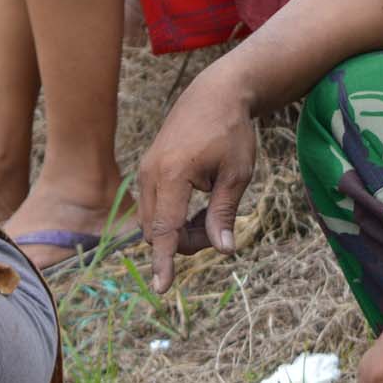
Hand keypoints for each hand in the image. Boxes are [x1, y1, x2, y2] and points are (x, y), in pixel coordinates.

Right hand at [138, 68, 256, 292]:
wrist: (214, 94)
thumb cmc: (231, 132)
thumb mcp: (236, 174)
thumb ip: (224, 213)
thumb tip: (223, 251)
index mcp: (173, 174)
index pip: (166, 229)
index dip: (165, 262)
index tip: (162, 288)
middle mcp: (151, 173)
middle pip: (158, 231)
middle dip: (185, 242)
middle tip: (220, 228)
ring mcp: (146, 170)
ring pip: (154, 221)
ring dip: (179, 230)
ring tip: (212, 213)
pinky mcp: (148, 169)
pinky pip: (154, 206)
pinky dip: (173, 216)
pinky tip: (198, 205)